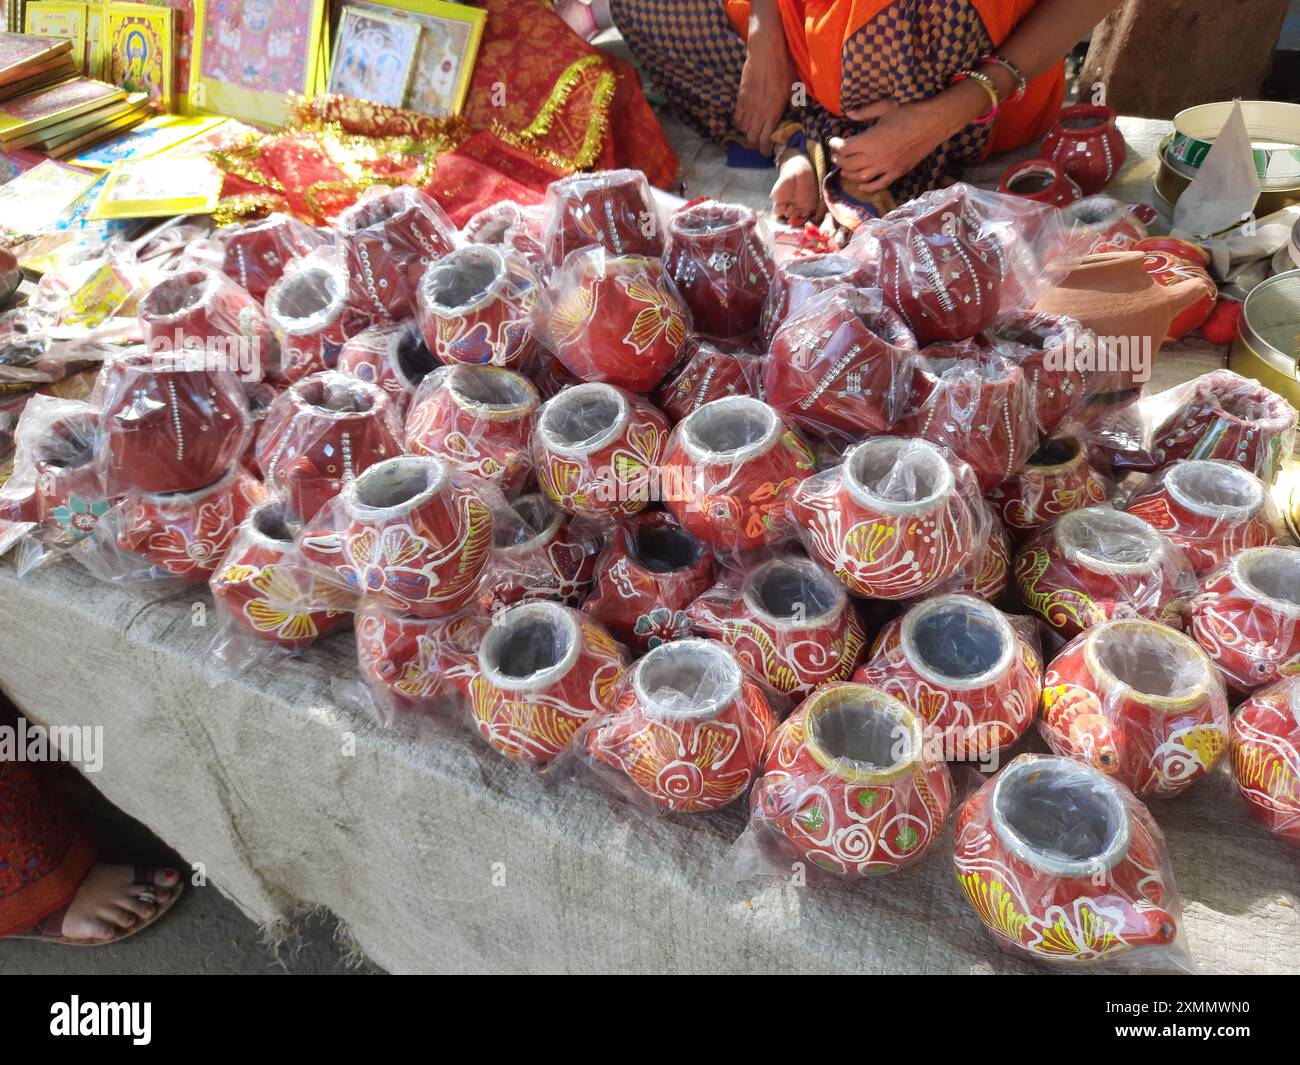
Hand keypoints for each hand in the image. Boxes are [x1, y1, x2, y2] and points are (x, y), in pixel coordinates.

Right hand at [733, 28, 794, 155]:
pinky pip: (737, 118)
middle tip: (762, 143)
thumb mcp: (794, 86)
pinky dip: (740, 124)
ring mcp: (747, 106)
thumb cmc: (783, 67)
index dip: (766, 149)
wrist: (765, 51)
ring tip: (755, 132)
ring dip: (749, 134)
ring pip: (744, 130)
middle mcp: (758, 112)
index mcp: (773, 112)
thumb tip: (795, 113)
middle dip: (757, 145)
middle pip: (752, 139)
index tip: (769, 150)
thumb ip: (794, 103)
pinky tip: (746, 122)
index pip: (765, 140)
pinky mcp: (740, 98)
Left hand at [829, 97, 961, 192]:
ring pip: (860, 177)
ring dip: (849, 174)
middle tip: (836, 155)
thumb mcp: (885, 107)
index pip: (845, 148)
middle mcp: (876, 158)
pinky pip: (879, 185)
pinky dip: (867, 187)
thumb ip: (864, 112)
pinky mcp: (898, 172)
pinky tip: (860, 185)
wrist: (934, 122)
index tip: (833, 141)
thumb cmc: (909, 111)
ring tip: (843, 169)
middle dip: (839, 160)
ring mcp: (887, 167)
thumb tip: (848, 113)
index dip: (836, 145)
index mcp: (870, 141)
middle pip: (849, 165)